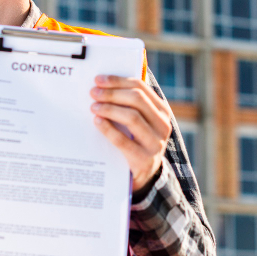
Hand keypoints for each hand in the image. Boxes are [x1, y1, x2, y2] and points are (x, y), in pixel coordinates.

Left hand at [90, 74, 172, 191]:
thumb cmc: (136, 142)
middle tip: (93, 93)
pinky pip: (124, 140)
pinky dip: (108, 129)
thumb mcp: (139, 122)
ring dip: (110, 109)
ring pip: (132, 117)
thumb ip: (129, 105)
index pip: (141, 88)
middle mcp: (163, 125)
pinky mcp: (145, 160)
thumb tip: (104, 84)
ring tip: (94, 107)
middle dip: (112, 93)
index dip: (118, 81)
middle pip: (137, 100)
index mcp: (162, 111)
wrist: (144, 176)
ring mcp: (156, 143)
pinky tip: (97, 122)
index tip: (99, 79)